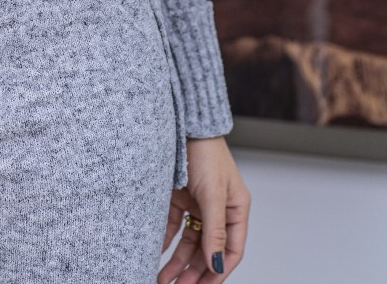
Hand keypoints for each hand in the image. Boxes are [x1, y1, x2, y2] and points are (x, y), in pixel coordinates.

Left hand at [158, 136, 249, 280]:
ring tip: (164, 279)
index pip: (230, 250)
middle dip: (194, 271)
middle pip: (208, 249)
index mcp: (236, 209)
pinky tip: (156, 253)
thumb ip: (215, 230)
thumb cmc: (205, 152)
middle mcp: (218, 209)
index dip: (218, 271)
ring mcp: (198, 203)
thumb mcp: (213, 194)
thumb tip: (217, 264)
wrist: (184, 123)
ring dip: (178, 261)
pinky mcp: (179, 196)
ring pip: (189, 241)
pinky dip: (165, 239)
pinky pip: (173, 225)